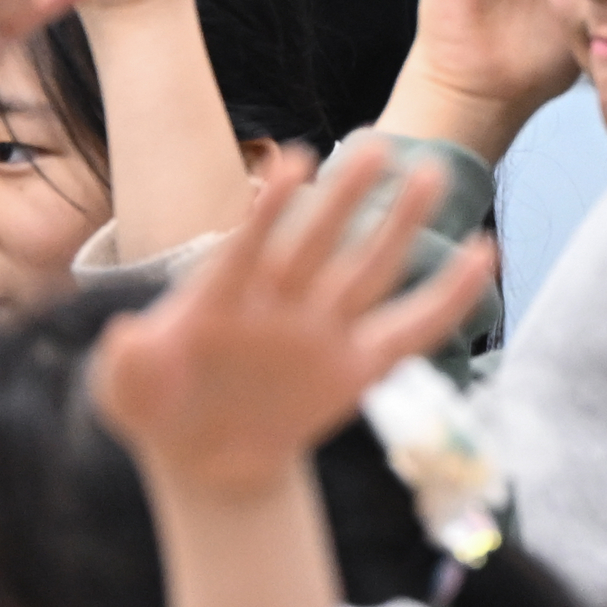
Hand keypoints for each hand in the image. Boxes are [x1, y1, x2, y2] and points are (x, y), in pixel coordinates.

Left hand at [91, 138, 495, 500]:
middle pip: (318, 246)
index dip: (272, 211)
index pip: (249, 249)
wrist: (201, 458)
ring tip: (430, 175)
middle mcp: (277, 303)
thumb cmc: (156, 408)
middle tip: (378, 148)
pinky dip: (448, 298)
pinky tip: (482, 256)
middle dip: (345, 200)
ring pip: (366, 272)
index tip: (296, 160)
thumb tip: (127, 332)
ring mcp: (319, 330)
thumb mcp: (125, 394)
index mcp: (220, 300)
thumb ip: (128, 365)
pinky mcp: (356, 367)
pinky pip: (410, 330)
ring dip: (398, 226)